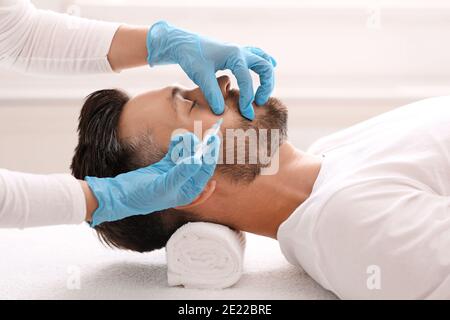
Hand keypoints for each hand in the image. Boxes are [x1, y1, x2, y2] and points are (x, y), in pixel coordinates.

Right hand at [85, 132, 219, 226]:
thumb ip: (181, 174)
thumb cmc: (142, 196)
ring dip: (188, 145)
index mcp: (189, 192)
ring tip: (185, 137)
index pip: (205, 171)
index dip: (210, 155)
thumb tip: (197, 161)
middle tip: (210, 132)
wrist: (119, 195)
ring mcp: (175, 174)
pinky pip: (176, 153)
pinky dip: (177, 145)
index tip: (214, 140)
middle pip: (200, 162)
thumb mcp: (163, 185)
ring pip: (189, 156)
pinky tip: (176, 138)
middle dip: (203, 148)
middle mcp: (185, 184)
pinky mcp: (165, 167)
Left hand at [146, 21, 276, 119]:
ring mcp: (240, 50)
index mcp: (234, 55)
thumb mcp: (201, 76)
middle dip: (266, 86)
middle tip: (258, 103)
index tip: (246, 114)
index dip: (247, 99)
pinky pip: (258, 55)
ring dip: (267, 77)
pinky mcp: (237, 53)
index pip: (247, 80)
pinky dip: (265, 62)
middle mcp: (241, 51)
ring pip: (264, 61)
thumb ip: (212, 94)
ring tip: (262, 93)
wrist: (184, 43)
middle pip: (265, 67)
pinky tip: (272, 65)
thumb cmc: (191, 57)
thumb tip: (221, 112)